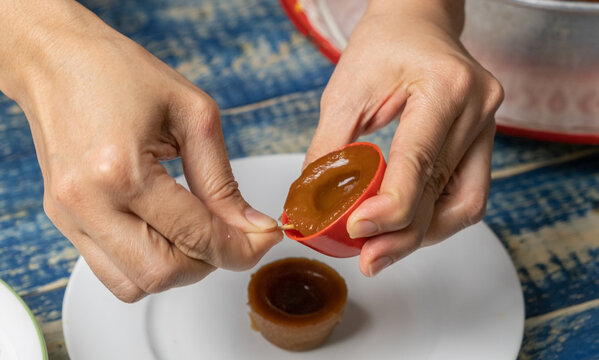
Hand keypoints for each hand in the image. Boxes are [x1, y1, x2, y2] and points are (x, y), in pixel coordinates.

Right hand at [2, 2, 281, 301]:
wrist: (58, 60)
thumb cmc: (122, 73)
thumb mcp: (193, 115)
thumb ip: (223, 182)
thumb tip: (251, 227)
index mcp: (121, 170)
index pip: (195, 236)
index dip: (241, 248)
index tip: (264, 240)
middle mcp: (88, 203)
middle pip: (163, 273)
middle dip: (211, 262)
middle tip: (233, 235)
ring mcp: (69, 217)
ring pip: (135, 284)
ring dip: (178, 269)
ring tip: (197, 232)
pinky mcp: (63, 222)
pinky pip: (111, 272)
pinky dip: (147, 265)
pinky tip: (166, 233)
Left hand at [305, 0, 502, 276]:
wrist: (416, 22)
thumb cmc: (382, 46)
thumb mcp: (344, 93)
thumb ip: (329, 149)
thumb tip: (314, 204)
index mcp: (445, 86)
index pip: (421, 162)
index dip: (391, 207)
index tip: (358, 231)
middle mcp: (477, 108)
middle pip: (443, 193)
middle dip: (403, 235)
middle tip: (367, 258)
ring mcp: (487, 126)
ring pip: (464, 205)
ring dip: (423, 235)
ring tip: (383, 249)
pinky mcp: (483, 140)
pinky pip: (467, 195)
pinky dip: (435, 218)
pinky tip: (406, 227)